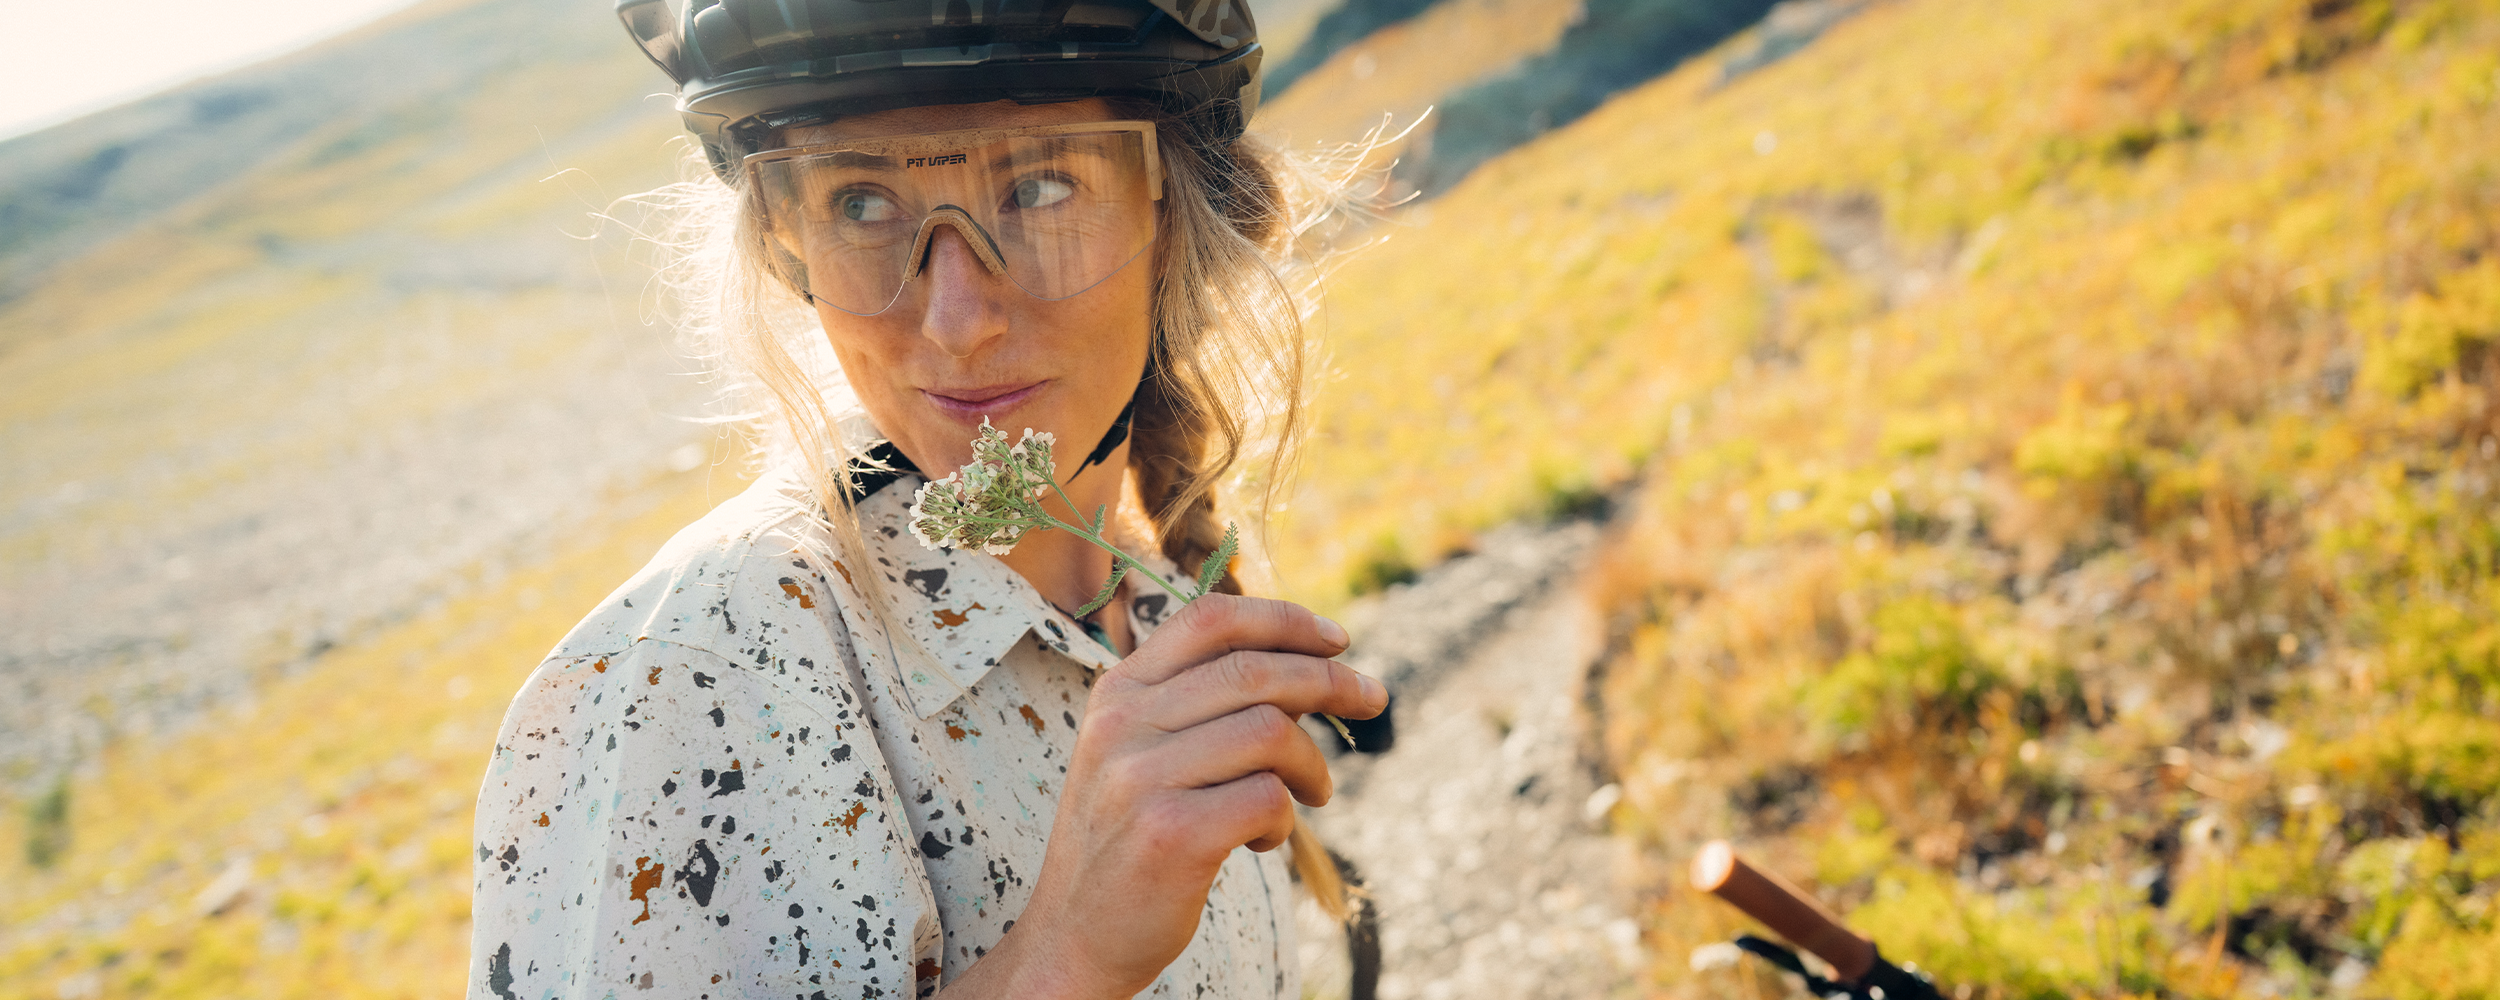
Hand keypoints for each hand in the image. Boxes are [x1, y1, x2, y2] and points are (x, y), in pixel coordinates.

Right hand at [951, 594, 1387, 998]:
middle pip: (1255, 670)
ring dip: (1310, 764)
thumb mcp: (1141, 755)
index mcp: (1118, 692)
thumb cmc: (1129, 841)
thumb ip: (1201, 707)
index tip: (1339, 640)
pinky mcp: (1171, 834)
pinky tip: (1264, 839)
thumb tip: (1309, 669)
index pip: (1210, 618)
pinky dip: (1285, 819)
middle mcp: (1122, 724)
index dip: (1285, 620)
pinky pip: (1268, 797)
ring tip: (1311, 794)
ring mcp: (1141, 777)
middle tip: (1373, 699)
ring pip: (1271, 731)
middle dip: (1331, 680)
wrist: (1075, 938)